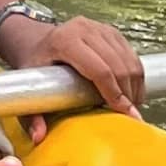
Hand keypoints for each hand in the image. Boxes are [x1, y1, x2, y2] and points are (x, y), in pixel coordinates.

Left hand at [14, 12, 144, 113]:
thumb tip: (39, 137)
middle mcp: (85, 29)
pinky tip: (131, 93)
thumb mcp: (28, 86)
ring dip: (135, 87)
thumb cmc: (35, 64)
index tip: (126, 115)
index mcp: (65, 41)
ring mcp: (100, 28)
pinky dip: (137, 77)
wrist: (37, 41)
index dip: (115, 94)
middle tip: (130, 116)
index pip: (100, 70)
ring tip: (131, 106)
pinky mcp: (112, 32)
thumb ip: (31, 114)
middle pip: (118, 66)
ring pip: (129, 61)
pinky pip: (132, 56)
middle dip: (128, 94)